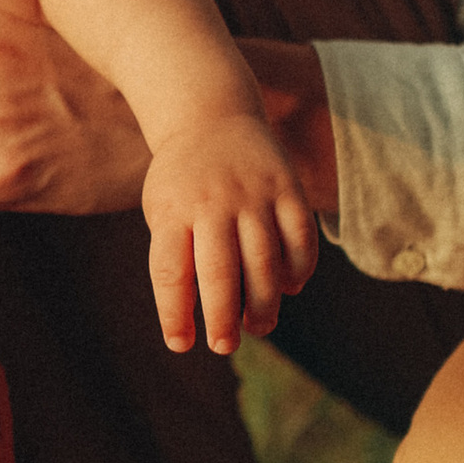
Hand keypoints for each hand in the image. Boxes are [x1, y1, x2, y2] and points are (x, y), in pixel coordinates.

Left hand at [139, 113, 319, 356]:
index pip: (170, 272)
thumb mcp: (163, 212)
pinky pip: (300, 237)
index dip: (174, 313)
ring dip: (264, 302)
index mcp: (173, 211)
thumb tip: (208, 316)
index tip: (181, 344)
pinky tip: (288, 288)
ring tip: (258, 327)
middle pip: (220, 271)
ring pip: (264, 259)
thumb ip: (177, 258)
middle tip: (225, 345)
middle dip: (223, 316)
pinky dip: (298, 269)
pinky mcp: (288, 187)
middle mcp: (213, 202)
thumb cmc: (182, 184)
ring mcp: (254, 194)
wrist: (211, 117)